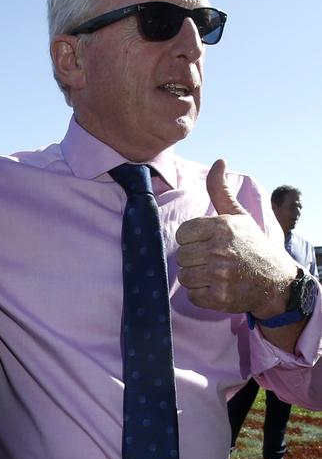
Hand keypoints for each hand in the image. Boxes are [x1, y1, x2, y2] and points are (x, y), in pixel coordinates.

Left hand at [176, 159, 296, 315]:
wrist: (275, 280)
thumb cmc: (252, 245)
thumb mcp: (238, 215)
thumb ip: (221, 190)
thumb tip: (219, 161)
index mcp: (222, 227)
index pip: (183, 234)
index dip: (192, 239)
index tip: (207, 242)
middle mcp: (220, 250)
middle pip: (182, 256)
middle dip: (195, 258)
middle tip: (214, 260)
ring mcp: (220, 275)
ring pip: (185, 276)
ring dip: (197, 277)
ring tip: (215, 273)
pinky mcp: (219, 298)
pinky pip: (192, 295)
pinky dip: (201, 294)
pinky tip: (217, 287)